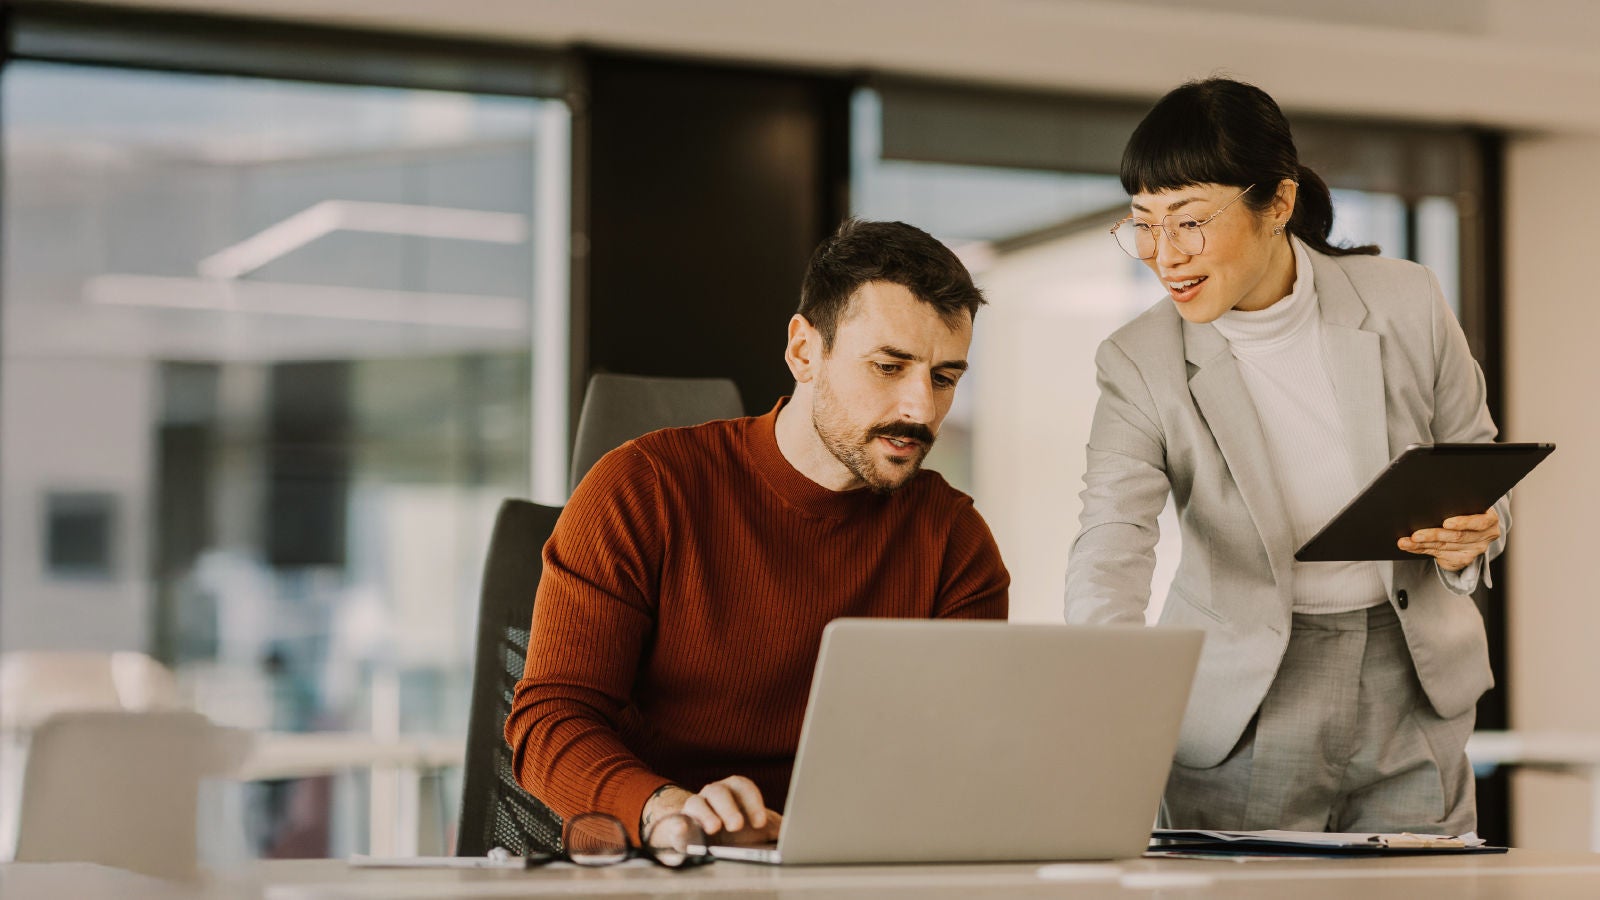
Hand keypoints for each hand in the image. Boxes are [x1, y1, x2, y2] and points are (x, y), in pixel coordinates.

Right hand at [641, 776, 781, 845]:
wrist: (709, 838)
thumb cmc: (739, 831)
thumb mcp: (758, 829)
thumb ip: (775, 827)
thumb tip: (795, 828)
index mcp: (734, 790)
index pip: (743, 787)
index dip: (752, 803)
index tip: (760, 822)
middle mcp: (713, 793)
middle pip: (720, 793)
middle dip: (729, 808)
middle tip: (737, 825)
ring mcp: (695, 807)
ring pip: (697, 804)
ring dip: (706, 815)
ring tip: (714, 828)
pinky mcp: (678, 825)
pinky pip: (675, 823)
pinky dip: (677, 826)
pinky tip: (682, 829)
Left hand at [1397, 508, 1500, 571]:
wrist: (1471, 527)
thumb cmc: (1464, 509)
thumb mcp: (1466, 504)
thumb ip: (1456, 503)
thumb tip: (1429, 497)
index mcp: (1490, 519)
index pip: (1479, 522)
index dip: (1463, 523)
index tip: (1446, 523)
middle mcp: (1485, 536)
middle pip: (1457, 537)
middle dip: (1433, 535)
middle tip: (1415, 534)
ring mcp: (1475, 550)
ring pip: (1445, 547)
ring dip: (1422, 544)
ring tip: (1405, 541)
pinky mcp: (1463, 559)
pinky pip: (1439, 554)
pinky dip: (1421, 549)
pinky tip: (1409, 546)